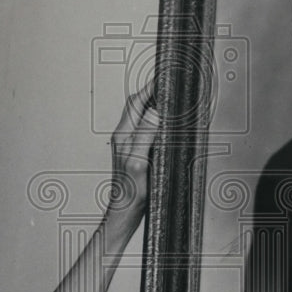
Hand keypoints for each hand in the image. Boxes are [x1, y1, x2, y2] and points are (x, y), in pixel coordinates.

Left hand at [106, 80, 158, 223]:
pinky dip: (156, 122)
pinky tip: (165, 125)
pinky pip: (146, 130)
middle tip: (167, 85)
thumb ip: (145, 136)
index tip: (162, 79)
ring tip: (168, 99)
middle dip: (151, 92)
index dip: (149, 88)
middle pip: (137, 106)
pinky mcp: (136, 153)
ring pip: (142, 117)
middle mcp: (124, 137)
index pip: (135, 103)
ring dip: (153, 106)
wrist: (126, 212)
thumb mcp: (139, 161)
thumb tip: (154, 114)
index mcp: (123, 135)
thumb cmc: (130, 192)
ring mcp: (129, 145)